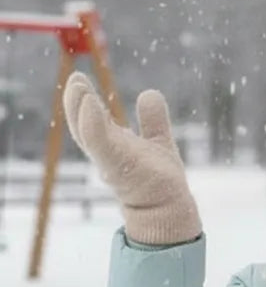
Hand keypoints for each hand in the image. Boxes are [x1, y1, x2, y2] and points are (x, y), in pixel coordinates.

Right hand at [63, 72, 201, 244]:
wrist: (169, 208)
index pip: (91, 121)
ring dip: (80, 109)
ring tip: (77, 85)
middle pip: (83, 126)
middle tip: (75, 78)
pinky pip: (102, 145)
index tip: (78, 79)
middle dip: (75, 103)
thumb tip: (149, 93)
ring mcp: (112, 162)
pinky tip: (90, 105)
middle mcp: (107, 154)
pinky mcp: (121, 169)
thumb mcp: (156, 142)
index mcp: (112, 146)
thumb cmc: (158, 179)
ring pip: (89, 135)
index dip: (82, 101)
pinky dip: (93, 126)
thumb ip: (153, 120)